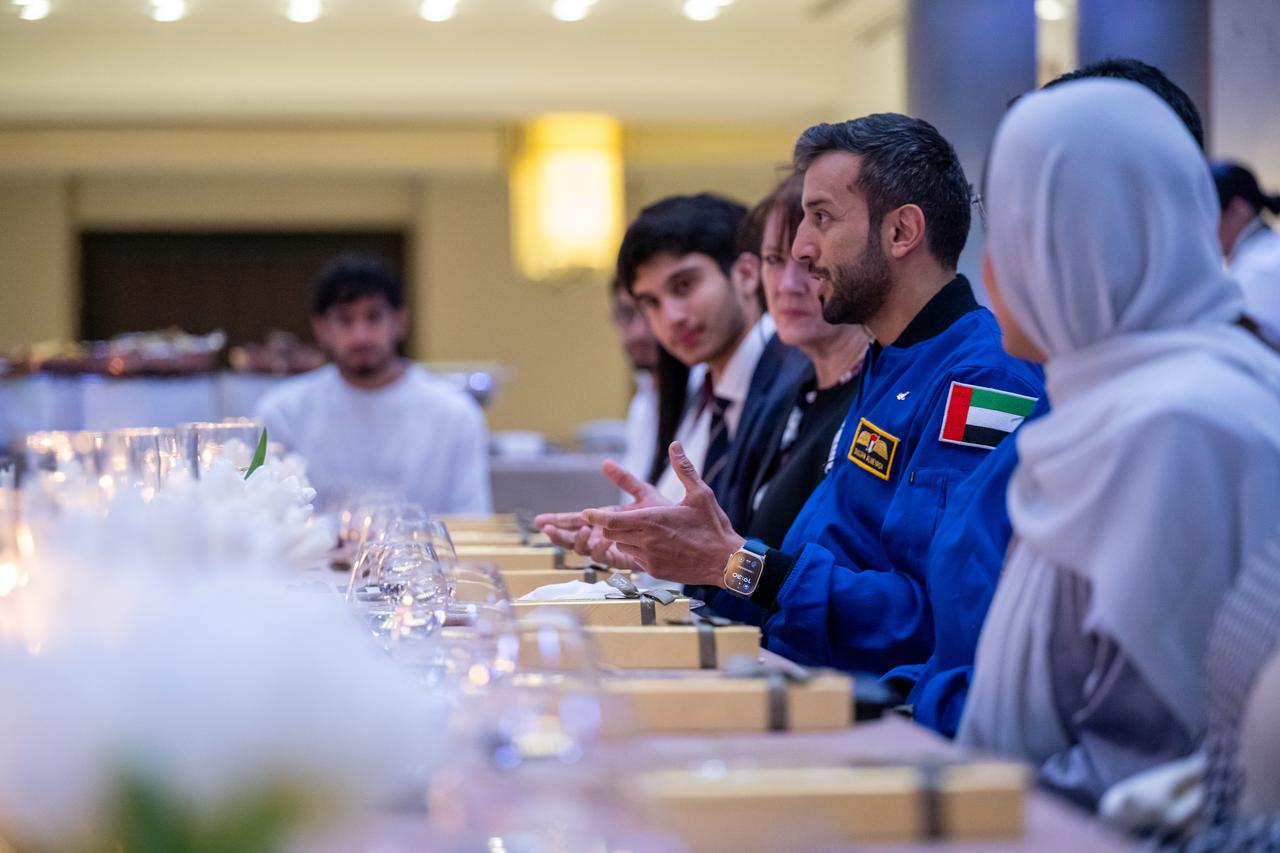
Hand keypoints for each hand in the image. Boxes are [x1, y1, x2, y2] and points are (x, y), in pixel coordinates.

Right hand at [535, 459, 671, 562]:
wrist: (686, 533)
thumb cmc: (666, 514)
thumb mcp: (643, 492)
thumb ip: (624, 479)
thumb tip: (605, 462)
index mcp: (604, 520)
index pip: (575, 521)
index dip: (557, 521)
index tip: (540, 520)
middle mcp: (604, 536)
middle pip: (573, 538)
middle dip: (558, 534)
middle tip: (547, 529)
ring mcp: (613, 550)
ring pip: (586, 551)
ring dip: (579, 542)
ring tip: (581, 531)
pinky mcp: (625, 560)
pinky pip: (607, 559)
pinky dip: (601, 549)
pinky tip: (602, 540)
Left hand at [582, 441, 744, 586]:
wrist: (726, 562)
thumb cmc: (713, 527)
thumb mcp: (700, 493)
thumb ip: (683, 469)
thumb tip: (675, 445)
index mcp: (652, 520)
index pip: (611, 520)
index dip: (594, 516)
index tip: (585, 513)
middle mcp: (646, 541)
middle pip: (611, 533)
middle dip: (609, 525)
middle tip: (611, 519)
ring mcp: (649, 559)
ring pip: (621, 547)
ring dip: (622, 538)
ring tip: (637, 531)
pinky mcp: (654, 572)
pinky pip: (634, 559)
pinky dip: (635, 551)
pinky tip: (649, 545)